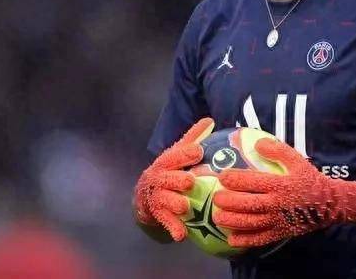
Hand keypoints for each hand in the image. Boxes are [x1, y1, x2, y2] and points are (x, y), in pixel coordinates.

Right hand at [134, 117, 214, 240]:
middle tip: (190, 181)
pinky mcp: (159, 214)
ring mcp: (158, 196)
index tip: (198, 151)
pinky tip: (181, 235)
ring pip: (165, 200)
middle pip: (168, 178)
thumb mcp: (177, 154)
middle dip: (177, 179)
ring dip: (174, 203)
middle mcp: (160, 178)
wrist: (145, 195)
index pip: (175, 156)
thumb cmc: (169, 171)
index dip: (186, 153)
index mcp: (166, 162)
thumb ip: (192, 138)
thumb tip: (210, 119)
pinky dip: (173, 227)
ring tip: (184, 206)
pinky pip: (166, 221)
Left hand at [213, 138, 355, 246]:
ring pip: (251, 223)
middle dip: (229, 202)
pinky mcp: (280, 233)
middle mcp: (277, 204)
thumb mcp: (297, 160)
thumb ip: (278, 150)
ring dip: (232, 221)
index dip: (235, 179)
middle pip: (248, 204)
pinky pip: (260, 239)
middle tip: (216, 198)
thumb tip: (257, 143)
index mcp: (280, 184)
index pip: (253, 182)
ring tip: (218, 217)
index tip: (222, 176)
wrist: (328, 204)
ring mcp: (278, 221)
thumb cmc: (309, 179)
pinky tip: (231, 239)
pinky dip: (245, 240)